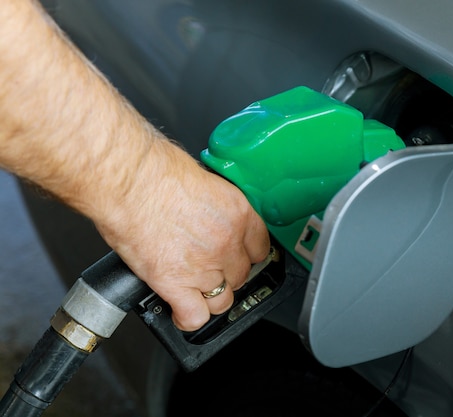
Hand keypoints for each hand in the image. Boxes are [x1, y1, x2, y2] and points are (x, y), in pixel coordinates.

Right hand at [95, 140, 269, 330]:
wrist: (128, 181)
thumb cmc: (156, 171)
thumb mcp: (205, 180)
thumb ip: (216, 206)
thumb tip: (211, 216)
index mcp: (238, 214)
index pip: (260, 247)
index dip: (246, 254)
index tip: (237, 256)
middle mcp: (226, 243)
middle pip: (241, 275)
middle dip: (226, 274)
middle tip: (208, 266)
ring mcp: (203, 267)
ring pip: (222, 300)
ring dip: (210, 297)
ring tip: (195, 288)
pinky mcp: (174, 284)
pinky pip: (193, 316)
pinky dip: (186, 317)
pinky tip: (179, 309)